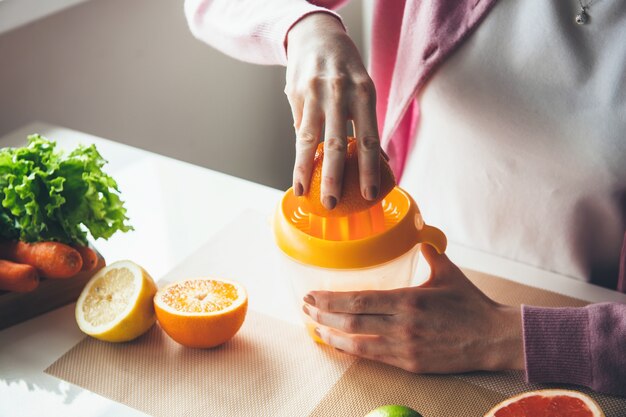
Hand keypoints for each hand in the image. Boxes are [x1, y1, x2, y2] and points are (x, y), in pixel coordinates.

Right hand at [285, 13, 379, 209]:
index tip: (369, 194)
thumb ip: (367, 123)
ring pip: (309, 139)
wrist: (316, 35)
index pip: (369, 140)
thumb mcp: (364, 89)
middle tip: (332, 204)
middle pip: (337, 143)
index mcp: (365, 94)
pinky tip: (299, 174)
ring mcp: (314, 93)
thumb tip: (382, 161)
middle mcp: (340, 93)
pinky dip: (299, 153)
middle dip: (334, 178)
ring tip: (304, 193)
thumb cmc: (346, 70)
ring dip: (305, 170)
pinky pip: (298, 128)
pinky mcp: (295, 94)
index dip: (369, 169)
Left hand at [302, 244, 524, 372]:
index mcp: (408, 300)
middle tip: (305, 308)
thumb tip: (419, 240)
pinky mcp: (410, 364)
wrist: (494, 338)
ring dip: (332, 336)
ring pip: (358, 344)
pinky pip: (374, 358)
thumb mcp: (448, 273)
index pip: (359, 300)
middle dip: (323, 316)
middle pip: (352, 322)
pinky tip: (340, 345)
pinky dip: (352, 351)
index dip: (331, 300)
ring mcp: (405, 347)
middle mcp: (402, 325)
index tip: (312, 295)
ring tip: (314, 328)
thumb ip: (429, 255)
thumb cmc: (471, 304)